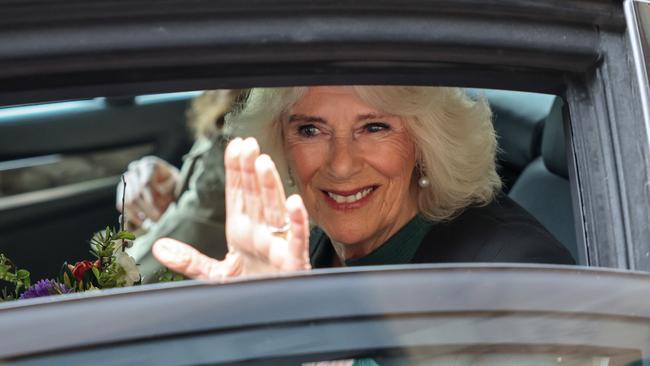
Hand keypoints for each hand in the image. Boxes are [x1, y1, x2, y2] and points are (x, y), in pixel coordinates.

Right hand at [116, 156, 179, 229]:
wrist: (167, 185)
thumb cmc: (174, 185)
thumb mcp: (177, 184)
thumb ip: (171, 186)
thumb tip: (160, 190)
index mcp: (149, 165)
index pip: (145, 184)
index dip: (150, 202)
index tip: (158, 215)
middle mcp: (134, 169)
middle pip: (135, 195)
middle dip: (146, 211)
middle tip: (156, 222)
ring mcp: (126, 179)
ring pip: (127, 202)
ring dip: (138, 216)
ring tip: (151, 223)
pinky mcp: (121, 190)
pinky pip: (121, 205)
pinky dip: (131, 216)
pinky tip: (143, 221)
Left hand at [152, 137, 310, 280]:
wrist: (267, 316)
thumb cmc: (249, 291)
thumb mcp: (213, 275)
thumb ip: (188, 260)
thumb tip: (159, 248)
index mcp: (242, 232)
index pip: (238, 195)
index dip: (236, 171)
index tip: (234, 147)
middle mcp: (260, 234)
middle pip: (255, 196)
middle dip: (251, 170)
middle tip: (248, 145)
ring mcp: (277, 245)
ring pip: (274, 211)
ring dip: (270, 186)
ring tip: (263, 162)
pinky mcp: (292, 262)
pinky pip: (296, 239)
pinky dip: (297, 222)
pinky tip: (292, 204)